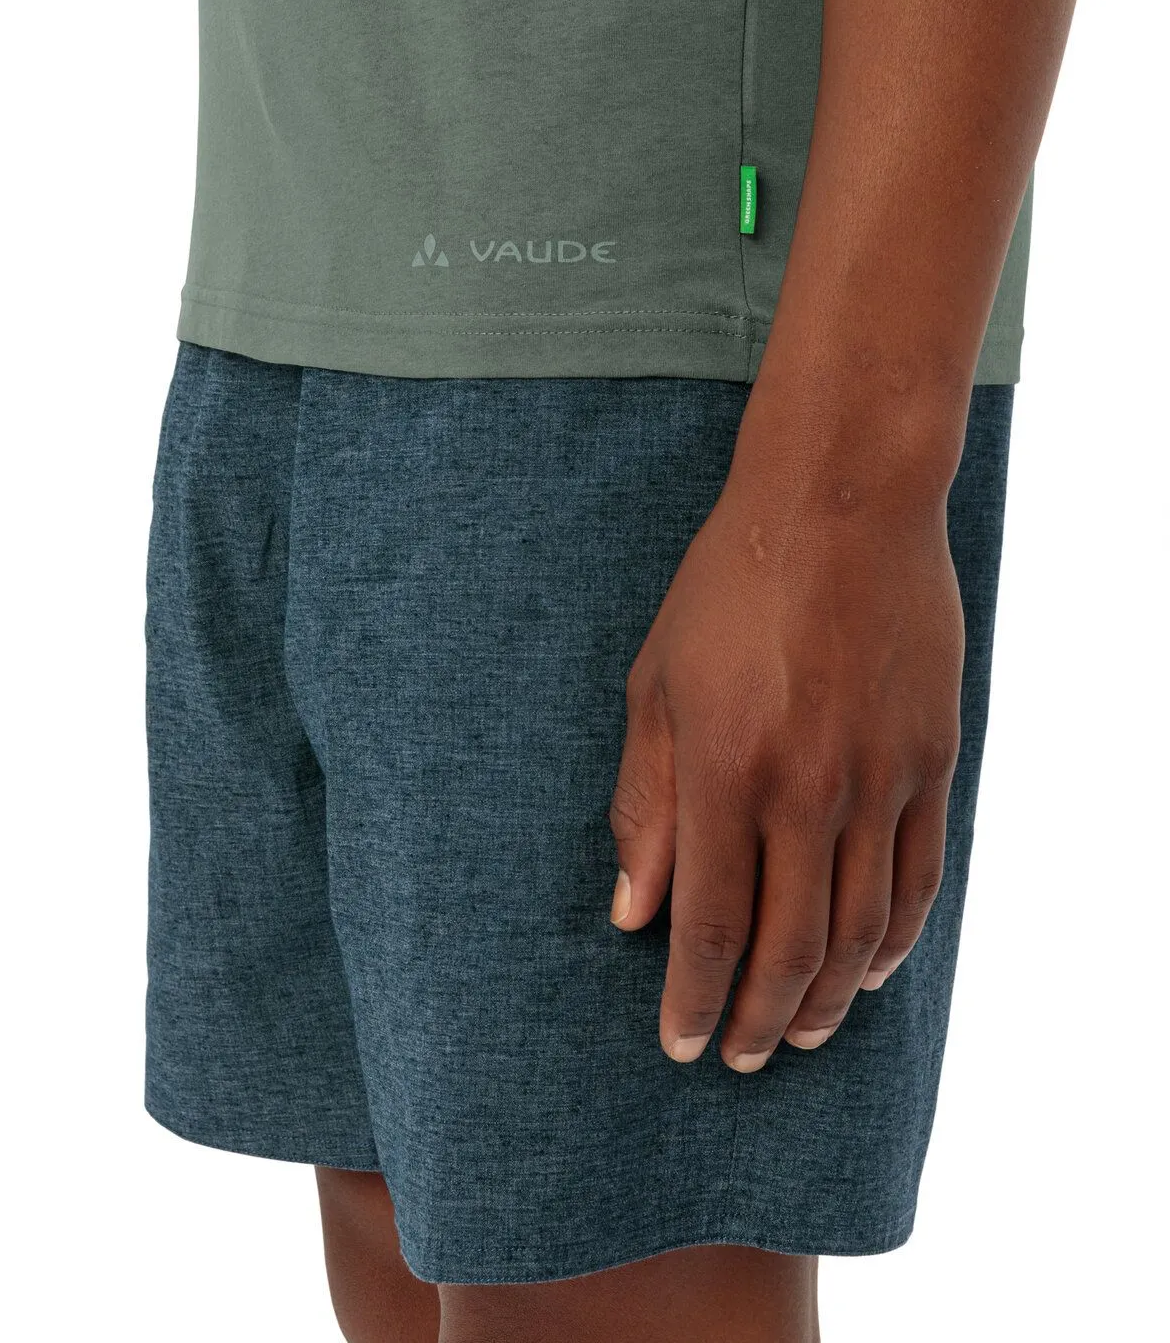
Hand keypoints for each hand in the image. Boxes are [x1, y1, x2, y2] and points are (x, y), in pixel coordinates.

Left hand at [608, 385, 966, 1069]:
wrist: (841, 504)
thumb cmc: (728, 587)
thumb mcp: (656, 686)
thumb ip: (644, 802)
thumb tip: (630, 910)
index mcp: (723, 770)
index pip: (706, 926)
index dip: (691, 998)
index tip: (678, 1043)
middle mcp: (805, 789)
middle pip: (787, 946)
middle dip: (756, 1017)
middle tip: (738, 1056)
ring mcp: (878, 778)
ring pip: (859, 929)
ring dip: (827, 998)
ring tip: (799, 1035)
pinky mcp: (931, 759)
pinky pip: (918, 877)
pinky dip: (896, 940)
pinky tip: (871, 972)